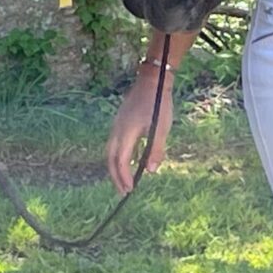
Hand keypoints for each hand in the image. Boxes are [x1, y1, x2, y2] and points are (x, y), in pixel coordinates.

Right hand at [104, 62, 174, 194]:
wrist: (151, 80)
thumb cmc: (158, 103)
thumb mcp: (162, 127)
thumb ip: (156, 149)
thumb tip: (151, 171)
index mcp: (126, 133)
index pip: (120, 160)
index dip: (124, 177)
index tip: (130, 190)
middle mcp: (117, 130)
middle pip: (110, 158)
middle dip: (115, 176)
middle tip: (123, 191)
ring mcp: (117, 126)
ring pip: (111, 151)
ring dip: (116, 167)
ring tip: (124, 180)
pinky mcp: (121, 122)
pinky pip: (116, 144)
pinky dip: (120, 156)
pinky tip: (130, 161)